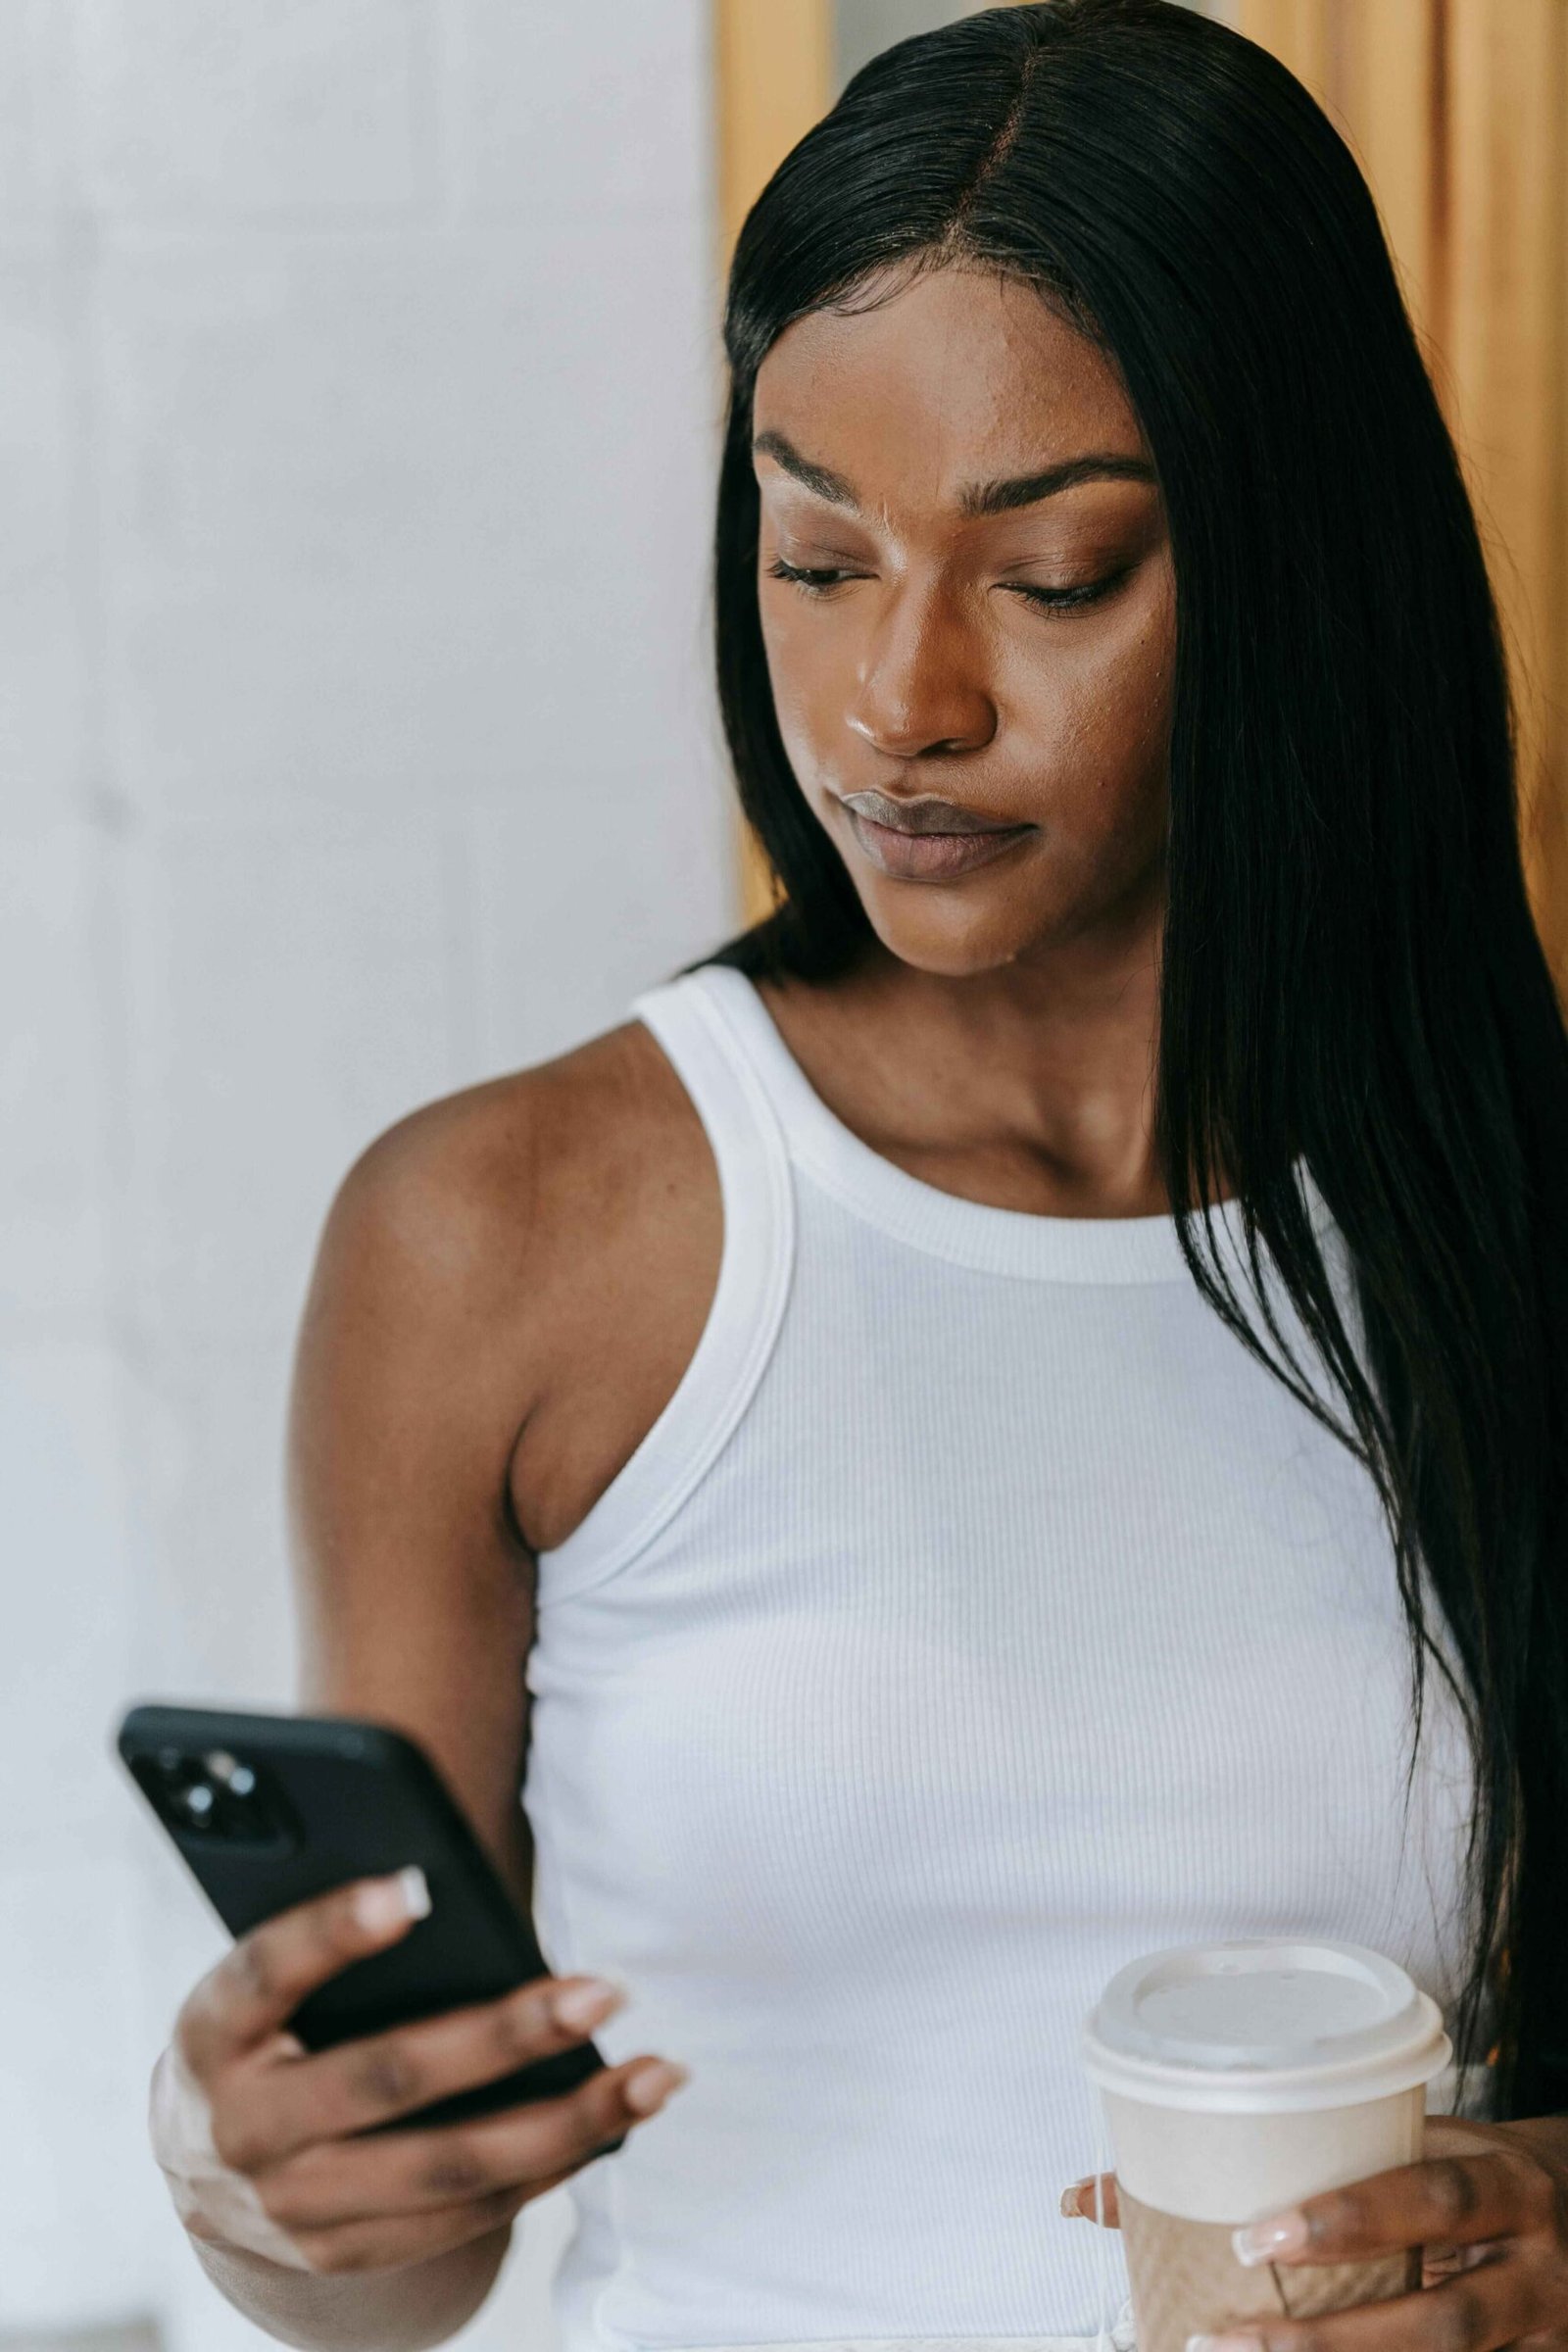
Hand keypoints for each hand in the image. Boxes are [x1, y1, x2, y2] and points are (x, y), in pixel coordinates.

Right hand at [150, 1866, 688, 2275]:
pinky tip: (611, 2122)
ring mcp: (291, 2207)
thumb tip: (452, 1893)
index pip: (267, 1970)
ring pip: (447, 2167)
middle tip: (602, 1992)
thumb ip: (334, 1943)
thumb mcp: (267, 1981)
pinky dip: (549, 2168)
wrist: (202, 2164)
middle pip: (386, 2078)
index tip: (414, 1889)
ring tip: (653, 2073)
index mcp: (214, 2029)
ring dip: (566, 2121)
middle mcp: (241, 2128)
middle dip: (506, 2036)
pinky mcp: (345, 2253)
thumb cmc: (269, 2027)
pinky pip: (464, 2215)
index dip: (334, 1931)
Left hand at [1062, 2113, 1567, 2350]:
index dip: (1350, 2219)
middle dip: (1332, 2340)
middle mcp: (1531, 2270)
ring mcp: (1538, 2338)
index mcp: (1507, 2184)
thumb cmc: (1480, 2170)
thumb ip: (1314, 2157)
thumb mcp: (1428, 2144)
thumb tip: (1108, 2192)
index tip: (1257, 2233)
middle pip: (1439, 2324)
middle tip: (1223, 2335)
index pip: (1433, 2200)